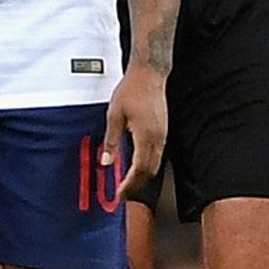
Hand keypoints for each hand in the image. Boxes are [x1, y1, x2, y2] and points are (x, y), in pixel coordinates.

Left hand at [103, 60, 166, 199]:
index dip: (129, 185)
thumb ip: (111, 141)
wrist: (150, 73)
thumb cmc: (133, 89)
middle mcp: (158, 138)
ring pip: (155, 164)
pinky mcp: (163, 130)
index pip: (139, 170)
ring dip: (142, 176)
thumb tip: (106, 161)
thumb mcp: (114, 115)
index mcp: (145, 137)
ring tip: (128, 182)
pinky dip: (147, 165)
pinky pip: (157, 154)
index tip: (120, 194)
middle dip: (136, 185)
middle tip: (123, 193)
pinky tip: (136, 164)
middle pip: (150, 171)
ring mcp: (162, 135)